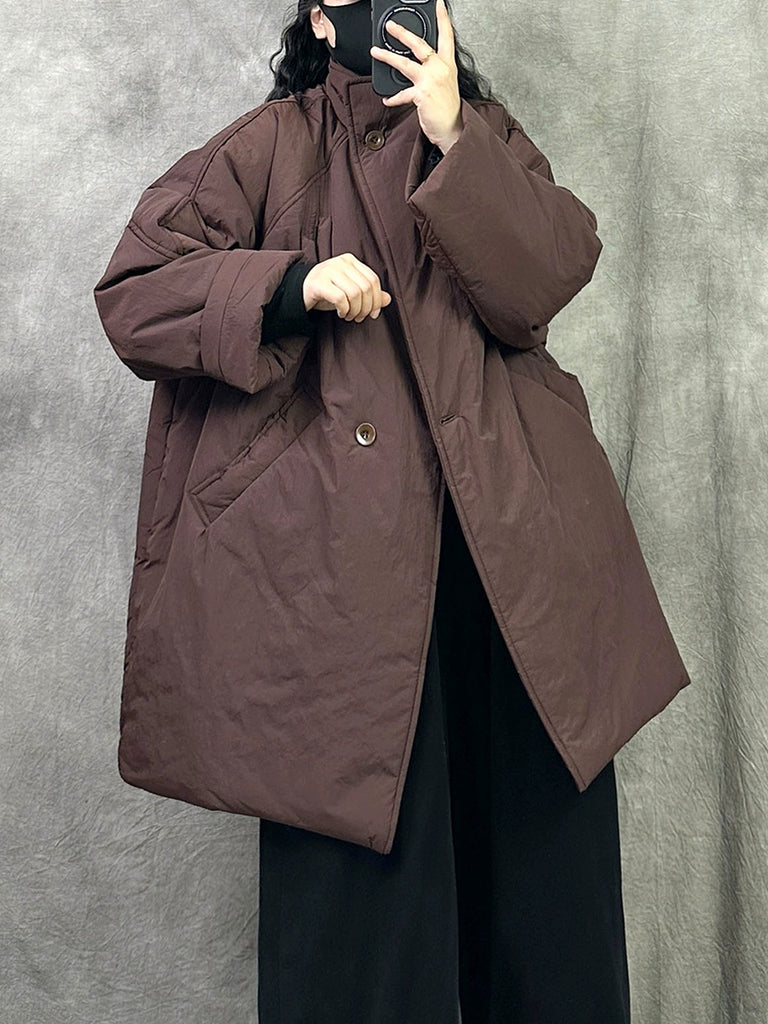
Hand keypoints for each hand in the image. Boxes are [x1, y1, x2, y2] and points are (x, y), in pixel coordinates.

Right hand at [303, 253, 391, 321]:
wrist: (300, 291)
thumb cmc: (328, 291)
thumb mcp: (350, 292)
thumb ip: (369, 294)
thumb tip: (387, 299)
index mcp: (351, 261)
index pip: (373, 279)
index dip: (377, 300)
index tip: (373, 314)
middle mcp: (341, 262)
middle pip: (365, 288)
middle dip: (366, 308)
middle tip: (359, 318)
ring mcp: (329, 270)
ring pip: (354, 294)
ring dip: (355, 311)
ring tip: (349, 316)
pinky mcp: (319, 282)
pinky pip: (340, 298)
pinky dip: (344, 310)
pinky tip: (341, 313)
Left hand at [370, 0, 462, 152]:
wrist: (453, 129)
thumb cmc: (448, 109)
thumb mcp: (445, 84)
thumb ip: (433, 71)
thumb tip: (417, 64)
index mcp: (447, 65)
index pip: (447, 36)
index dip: (443, 18)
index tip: (439, 4)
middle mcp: (440, 69)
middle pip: (420, 45)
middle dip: (403, 33)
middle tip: (390, 26)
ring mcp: (430, 81)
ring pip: (405, 63)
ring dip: (388, 57)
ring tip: (376, 51)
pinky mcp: (422, 94)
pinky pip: (402, 93)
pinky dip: (393, 97)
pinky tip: (387, 99)